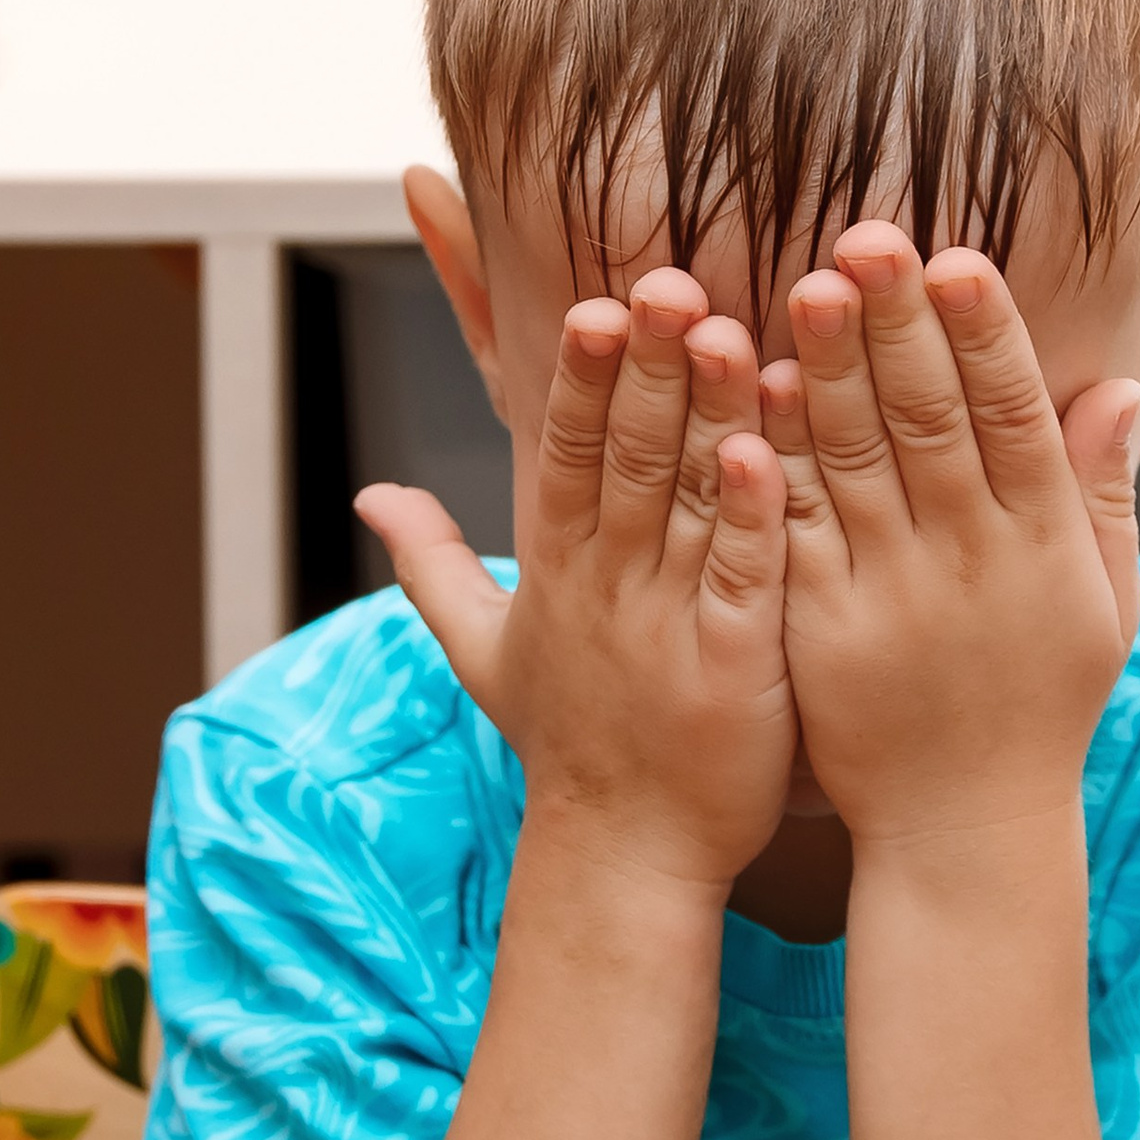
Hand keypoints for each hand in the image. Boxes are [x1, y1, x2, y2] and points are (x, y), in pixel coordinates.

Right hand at [358, 270, 795, 891]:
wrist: (623, 859)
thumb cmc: (569, 748)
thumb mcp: (483, 653)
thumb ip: (432, 566)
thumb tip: (369, 494)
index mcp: (556, 572)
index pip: (561, 455)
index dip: (576, 381)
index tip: (591, 304)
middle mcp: (606, 589)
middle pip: (623, 459)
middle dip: (641, 367)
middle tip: (663, 279)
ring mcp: (669, 626)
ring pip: (687, 503)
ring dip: (704, 415)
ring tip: (722, 331)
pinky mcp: (734, 669)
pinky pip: (744, 580)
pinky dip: (756, 518)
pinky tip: (770, 452)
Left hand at [765, 228, 1139, 850]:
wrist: (964, 824)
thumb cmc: (1038, 701)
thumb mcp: (1101, 602)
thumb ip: (1102, 493)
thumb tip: (1114, 388)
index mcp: (1042, 543)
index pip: (1014, 416)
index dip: (985, 335)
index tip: (955, 259)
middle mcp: (969, 561)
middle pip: (930, 422)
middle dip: (897, 327)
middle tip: (864, 238)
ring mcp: (892, 597)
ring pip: (857, 464)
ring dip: (831, 372)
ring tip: (804, 288)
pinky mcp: (823, 630)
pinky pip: (797, 532)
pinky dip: (779, 463)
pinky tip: (760, 396)